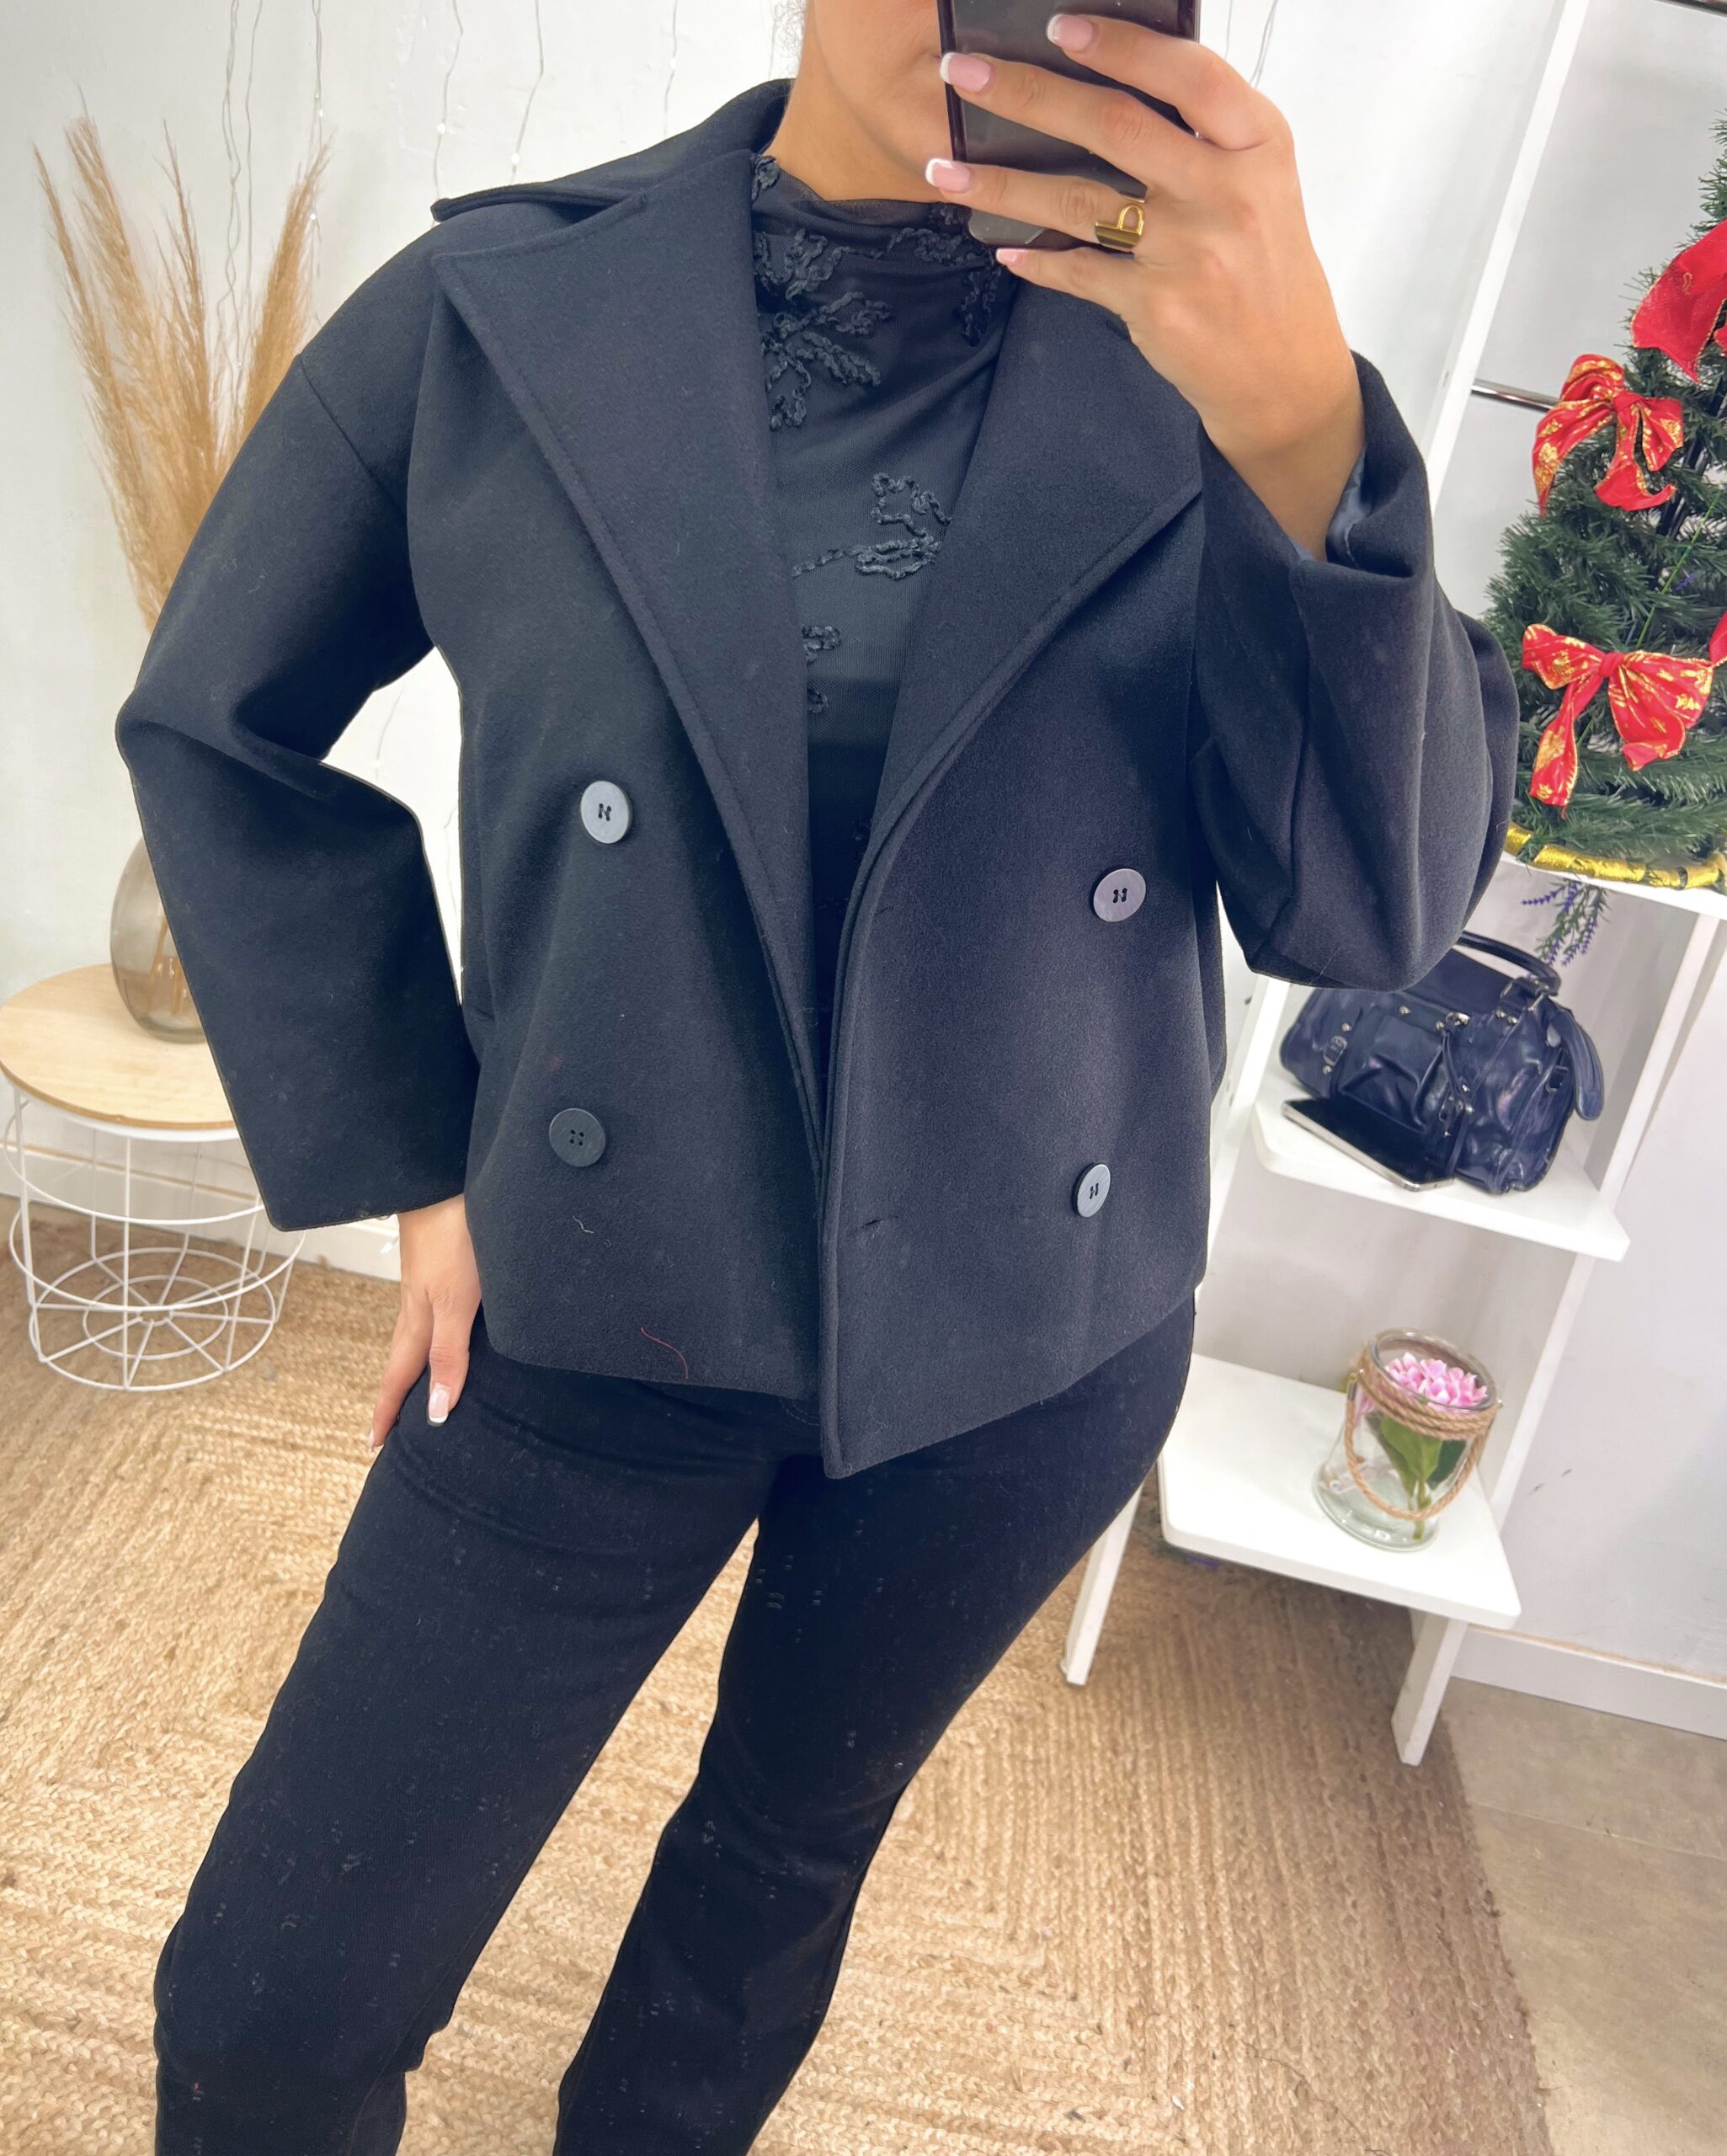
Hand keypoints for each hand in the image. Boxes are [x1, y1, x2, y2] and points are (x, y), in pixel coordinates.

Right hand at [368, 1192, 480, 1451]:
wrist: (445, 1176)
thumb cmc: (454, 1235)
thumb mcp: (457, 1302)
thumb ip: (450, 1352)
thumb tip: (435, 1412)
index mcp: (419, 1318)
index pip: (400, 1376)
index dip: (388, 1412)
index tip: (375, 1446)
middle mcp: (419, 1303)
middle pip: (404, 1358)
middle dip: (395, 1395)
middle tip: (387, 1428)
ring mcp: (428, 1281)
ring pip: (418, 1334)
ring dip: (414, 1365)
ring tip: (413, 1389)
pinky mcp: (443, 1262)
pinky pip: (433, 1312)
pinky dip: (432, 1335)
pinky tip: (442, 1330)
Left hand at [927, 12, 1364, 554]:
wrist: (1284, 372)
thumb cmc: (1264, 264)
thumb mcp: (1259, 183)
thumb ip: (1203, 135)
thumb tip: (1108, 82)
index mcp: (1257, 144)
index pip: (1186, 75)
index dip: (1119, 44)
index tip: (1057, 25)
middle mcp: (1225, 192)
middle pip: (1112, 125)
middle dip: (1026, 93)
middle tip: (962, 72)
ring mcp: (1188, 253)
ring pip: (1076, 200)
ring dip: (1001, 183)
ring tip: (943, 169)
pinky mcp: (1156, 308)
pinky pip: (1077, 272)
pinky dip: (1035, 259)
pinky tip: (1002, 247)